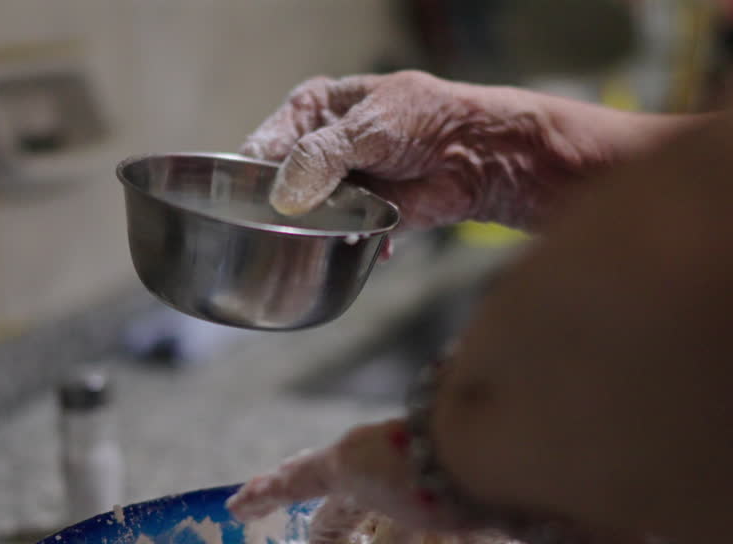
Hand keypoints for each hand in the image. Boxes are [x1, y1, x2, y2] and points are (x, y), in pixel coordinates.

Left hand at [226, 417, 644, 543]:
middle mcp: (435, 470)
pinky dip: (270, 490)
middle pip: (390, 499)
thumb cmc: (575, 495)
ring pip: (341, 486)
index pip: (455, 510)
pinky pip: (300, 479)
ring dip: (326, 513)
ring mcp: (393, 461)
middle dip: (371, 521)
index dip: (445, 525)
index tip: (444, 541)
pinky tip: (238, 509)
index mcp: (487, 490)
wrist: (543, 435)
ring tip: (300, 531)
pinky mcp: (354, 459)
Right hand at [240, 71, 635, 231]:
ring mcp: (340, 184)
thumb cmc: (429, 122)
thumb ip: (320, 157)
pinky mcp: (361, 216)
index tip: (251, 199)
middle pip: (280, 185)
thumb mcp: (366, 128)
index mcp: (315, 110)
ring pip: (307, 215)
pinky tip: (360, 240)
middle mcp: (322, 147)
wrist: (481, 155)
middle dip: (285, 207)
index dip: (253, 173)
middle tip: (292, 220)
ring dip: (318, 227)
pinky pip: (338, 237)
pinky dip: (346, 243)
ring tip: (335, 227)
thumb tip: (284, 196)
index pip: (263, 145)